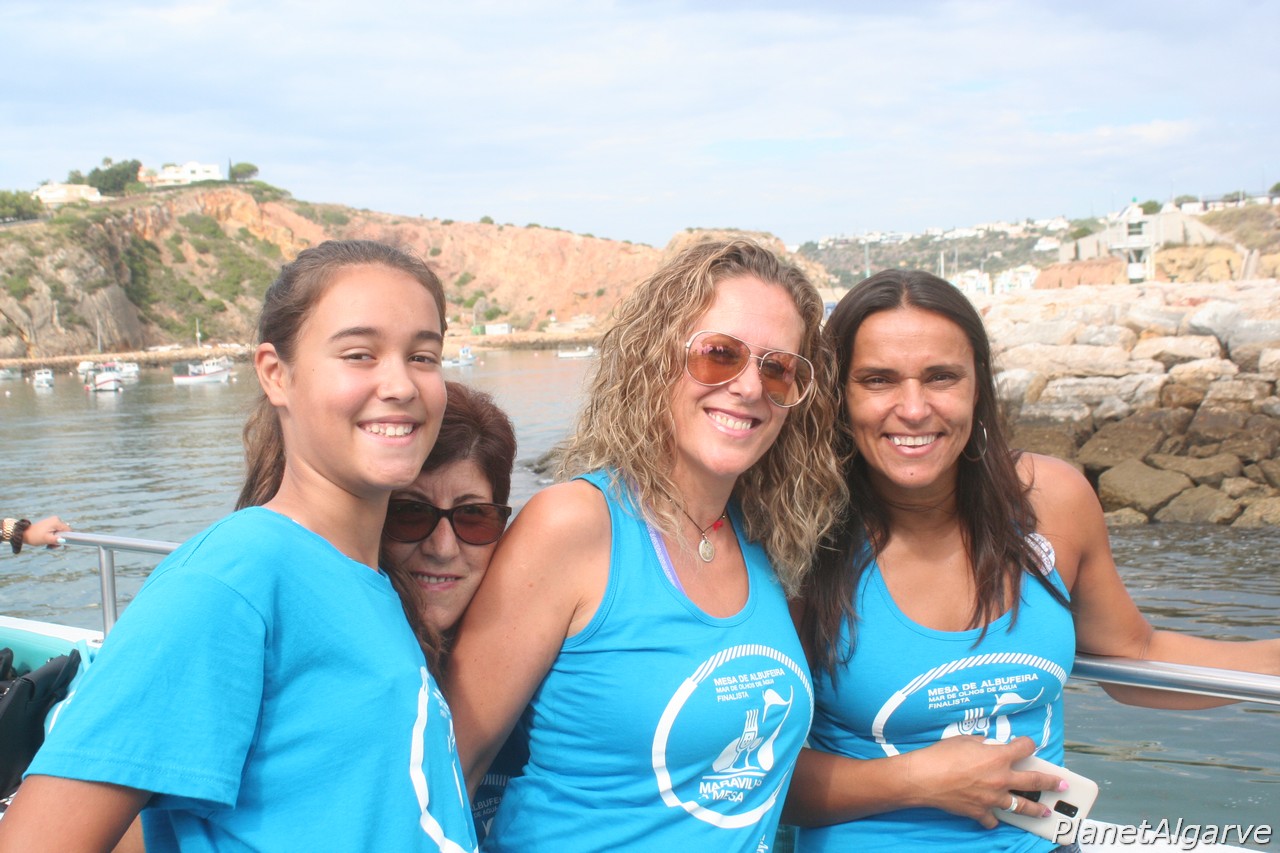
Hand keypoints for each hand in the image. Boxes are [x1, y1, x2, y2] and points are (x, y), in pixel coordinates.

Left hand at [24, 515, 70, 548]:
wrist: (24, 534)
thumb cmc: (35, 536)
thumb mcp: (46, 539)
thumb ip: (55, 540)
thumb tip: (64, 541)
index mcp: (56, 522)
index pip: (68, 530)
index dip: (67, 538)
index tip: (62, 545)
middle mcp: (56, 520)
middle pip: (64, 532)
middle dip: (60, 540)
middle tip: (52, 546)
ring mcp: (53, 521)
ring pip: (60, 533)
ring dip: (56, 540)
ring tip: (49, 544)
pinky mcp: (50, 524)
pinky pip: (56, 531)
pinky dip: (53, 537)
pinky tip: (48, 541)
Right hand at [900, 736, 1062, 827]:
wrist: (923, 778)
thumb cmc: (941, 755)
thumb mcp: (963, 740)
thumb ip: (981, 743)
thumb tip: (987, 745)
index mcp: (998, 757)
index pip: (1024, 748)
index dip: (1028, 744)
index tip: (1028, 745)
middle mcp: (1001, 778)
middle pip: (1034, 781)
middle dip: (1051, 782)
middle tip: (1062, 784)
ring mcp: (992, 798)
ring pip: (1021, 805)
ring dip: (1035, 808)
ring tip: (1045, 811)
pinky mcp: (980, 811)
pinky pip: (992, 819)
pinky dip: (994, 818)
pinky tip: (994, 817)